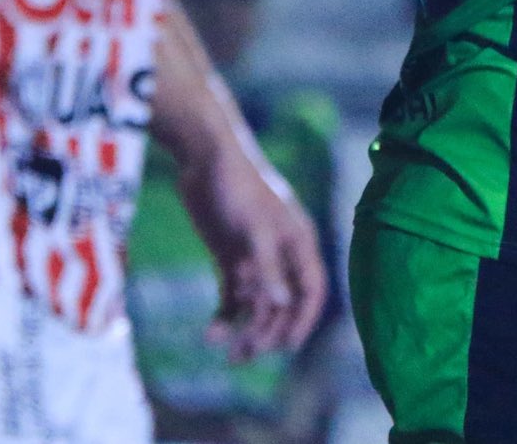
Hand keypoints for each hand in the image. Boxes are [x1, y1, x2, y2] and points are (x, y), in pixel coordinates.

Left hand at [176, 141, 327, 362]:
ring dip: (244, 328)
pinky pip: (233, 295)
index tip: (285, 348)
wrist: (205, 159)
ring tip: (223, 351)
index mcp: (299, 244)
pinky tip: (211, 332)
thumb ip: (267, 268)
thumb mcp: (253, 230)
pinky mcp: (231, 256)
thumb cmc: (237, 189)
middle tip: (243, 357)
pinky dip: (224, 315)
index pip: (311, 290)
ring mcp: (256, 256)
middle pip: (283, 303)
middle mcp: (282, 254)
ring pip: (257, 303)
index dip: (303, 320)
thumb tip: (280, 306)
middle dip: (267, 332)